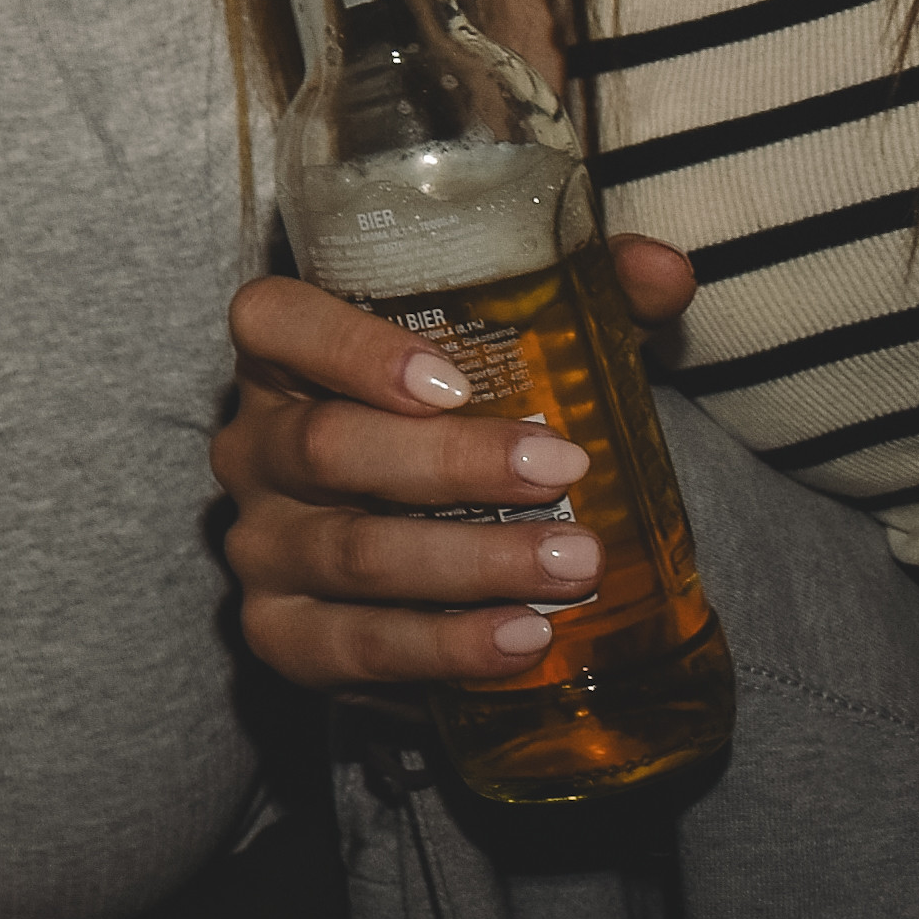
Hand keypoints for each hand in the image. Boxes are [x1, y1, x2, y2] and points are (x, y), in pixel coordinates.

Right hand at [208, 237, 694, 699]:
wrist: (417, 550)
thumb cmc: (455, 431)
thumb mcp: (506, 355)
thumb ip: (582, 299)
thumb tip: (665, 271)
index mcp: (285, 358)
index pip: (273, 322)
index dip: (347, 346)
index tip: (455, 380)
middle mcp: (254, 448)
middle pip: (328, 447)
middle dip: (453, 463)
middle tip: (565, 467)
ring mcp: (260, 546)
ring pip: (353, 553)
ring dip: (474, 562)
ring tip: (576, 564)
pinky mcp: (282, 635)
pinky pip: (355, 647)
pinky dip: (446, 648)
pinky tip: (523, 638)